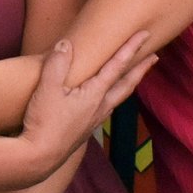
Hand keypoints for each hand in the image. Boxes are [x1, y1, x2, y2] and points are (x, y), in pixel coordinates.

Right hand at [20, 33, 155, 173]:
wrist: (39, 158)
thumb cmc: (44, 122)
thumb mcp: (47, 89)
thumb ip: (57, 64)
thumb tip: (66, 44)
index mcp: (95, 95)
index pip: (117, 66)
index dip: (131, 48)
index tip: (145, 34)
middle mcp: (100, 107)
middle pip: (126, 85)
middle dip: (141, 69)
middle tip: (154, 56)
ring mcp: (93, 120)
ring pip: (118, 97)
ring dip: (128, 84)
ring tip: (132, 76)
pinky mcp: (84, 129)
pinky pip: (106, 107)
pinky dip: (112, 97)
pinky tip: (104, 98)